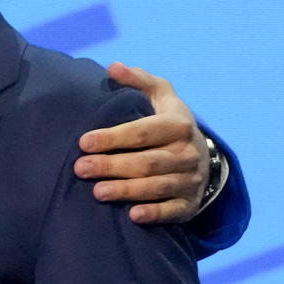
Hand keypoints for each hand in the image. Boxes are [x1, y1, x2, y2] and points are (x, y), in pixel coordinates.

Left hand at [74, 62, 209, 224]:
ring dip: (126, 190)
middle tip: (80, 168)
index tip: (84, 142)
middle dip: (111, 165)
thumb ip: (138, 80)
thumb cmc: (168, 121)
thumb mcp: (160, 95)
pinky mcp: (189, 204)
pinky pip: (172, 211)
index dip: (113, 137)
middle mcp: (188, 153)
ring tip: (97, 192)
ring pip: (156, 186)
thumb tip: (113, 67)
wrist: (202, 155)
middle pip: (146, 162)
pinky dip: (154, 214)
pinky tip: (132, 216)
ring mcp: (190, 180)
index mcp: (179, 124)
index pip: (143, 131)